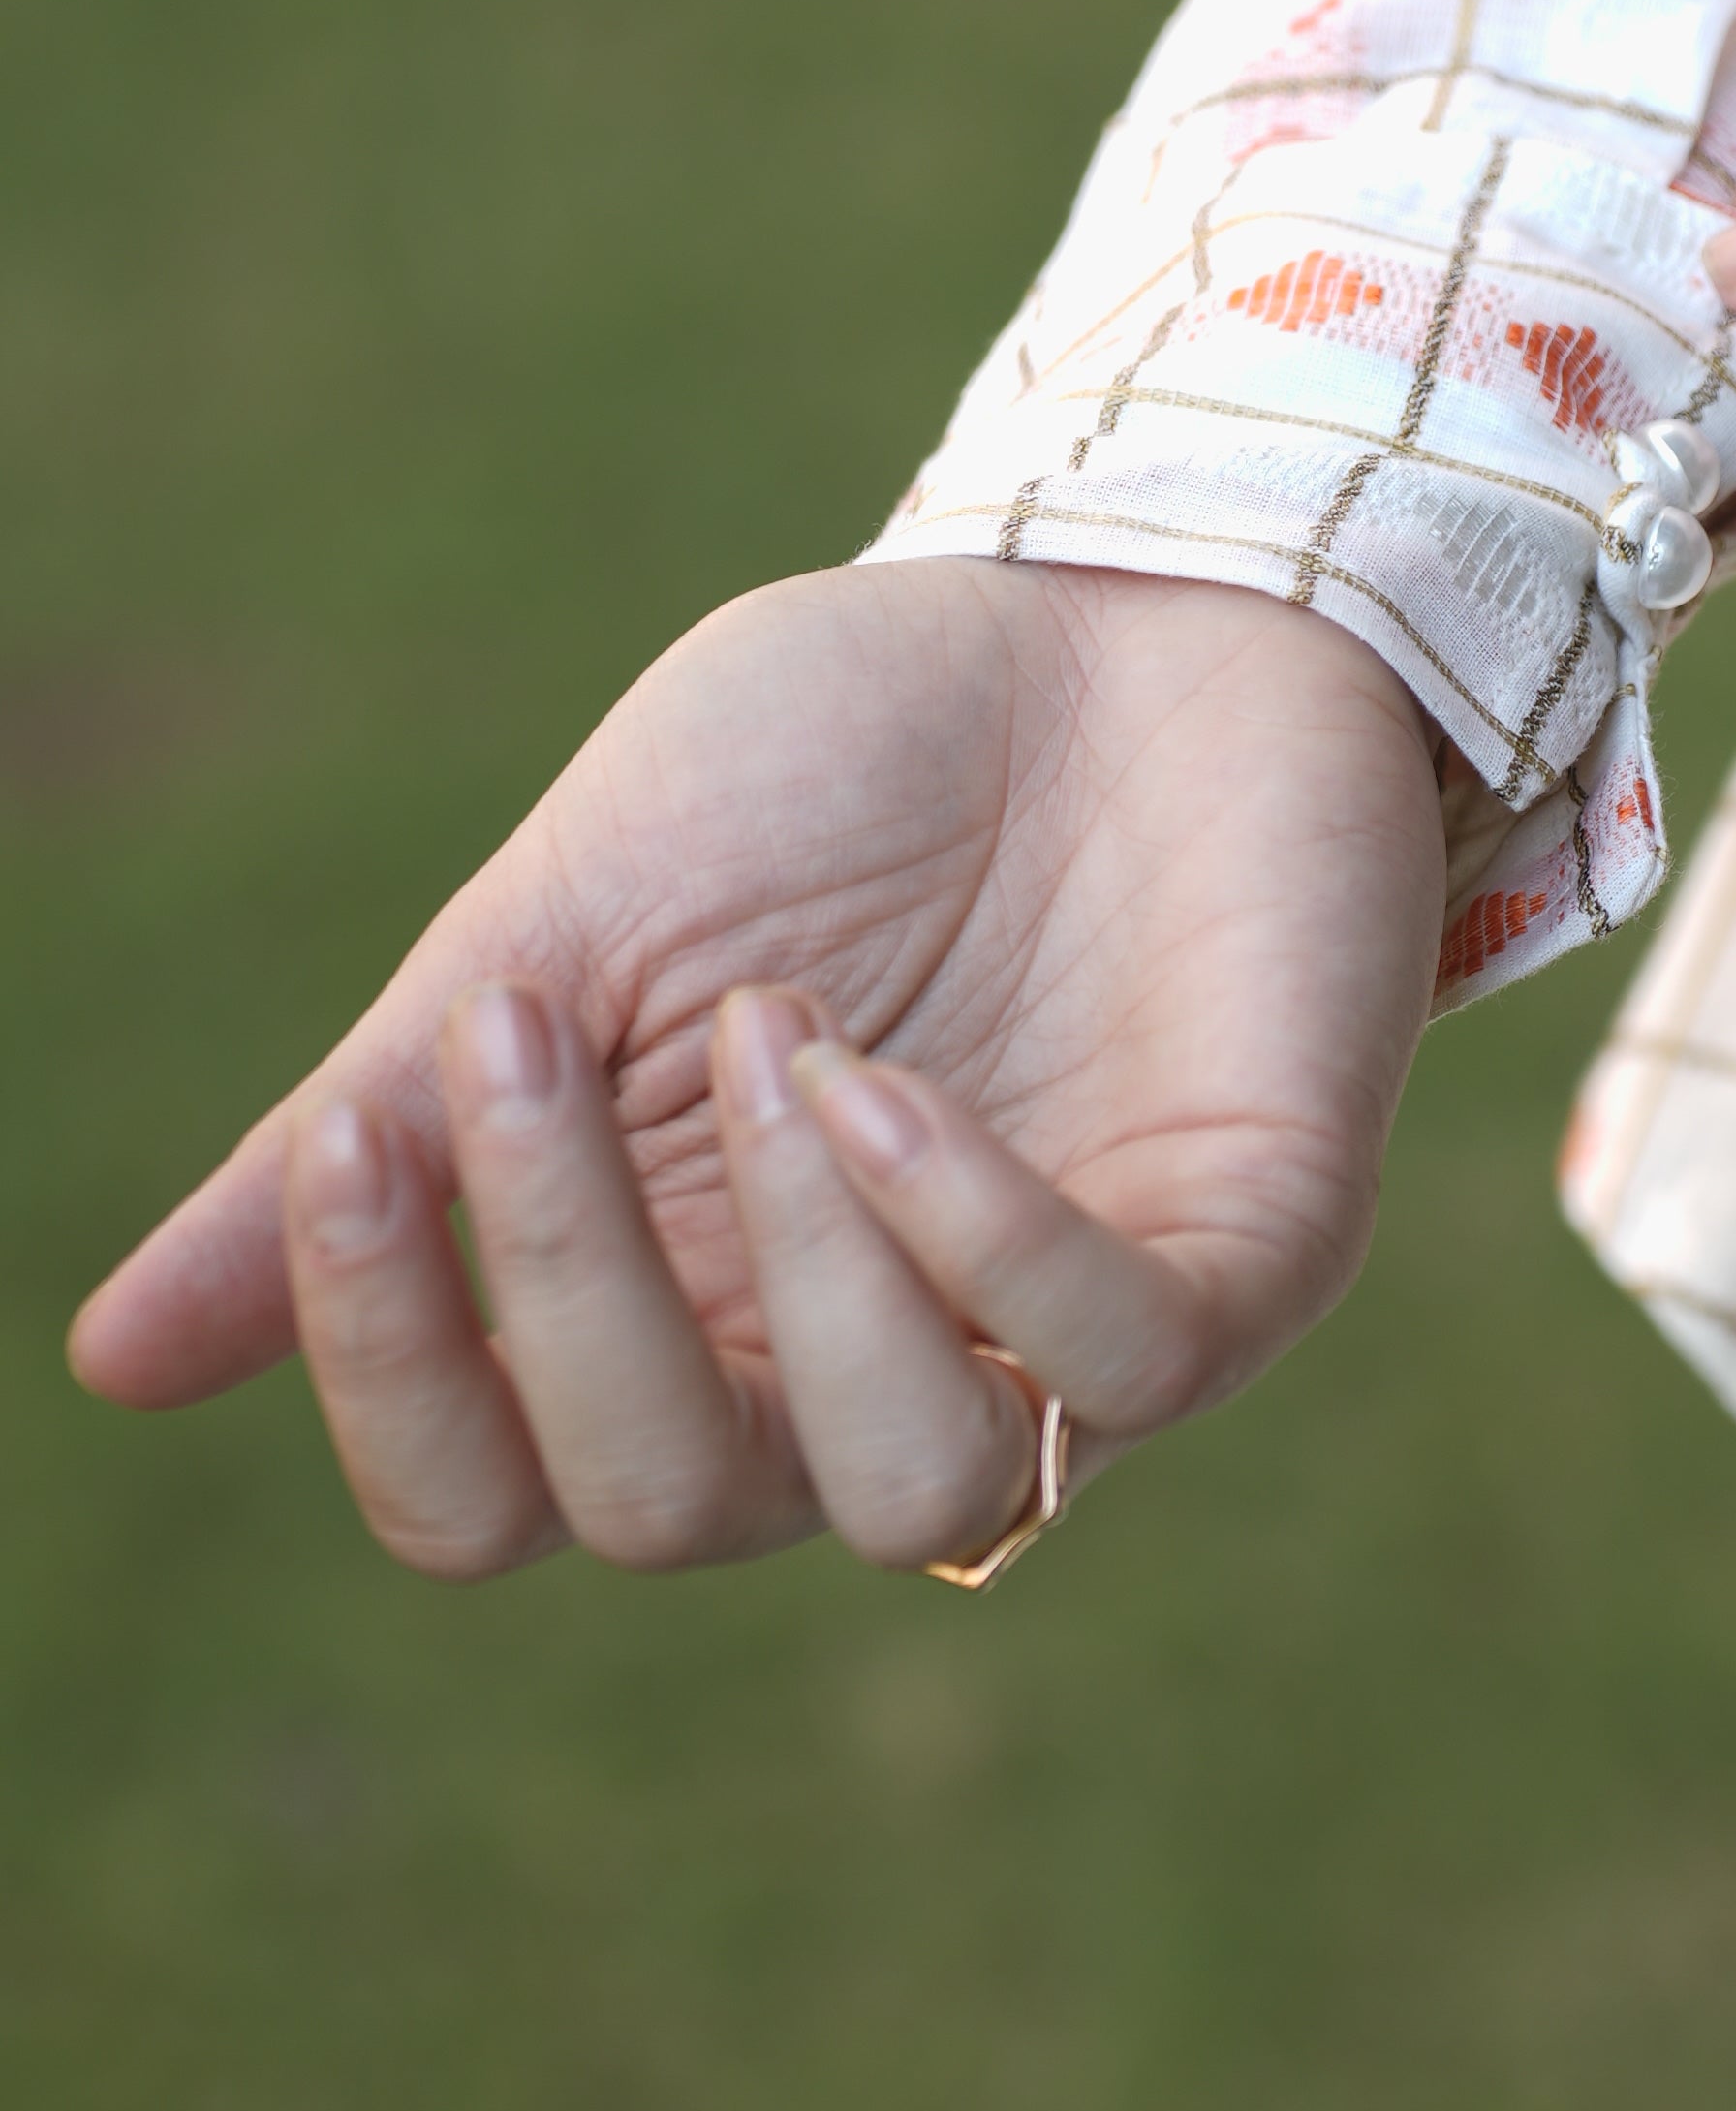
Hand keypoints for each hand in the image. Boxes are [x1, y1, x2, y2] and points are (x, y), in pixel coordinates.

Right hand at [71, 564, 1445, 1578]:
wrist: (1119, 597)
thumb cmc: (847, 760)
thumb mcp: (569, 925)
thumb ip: (393, 1137)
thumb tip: (112, 1366)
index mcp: (671, 1303)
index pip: (488, 1495)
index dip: (393, 1367)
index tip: (362, 1132)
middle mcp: (858, 1362)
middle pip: (662, 1513)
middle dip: (569, 1284)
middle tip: (551, 1033)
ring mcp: (1064, 1330)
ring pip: (908, 1493)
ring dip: (805, 1270)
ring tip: (775, 1034)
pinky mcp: (1247, 1260)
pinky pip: (1115, 1371)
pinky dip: (980, 1244)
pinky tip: (895, 1091)